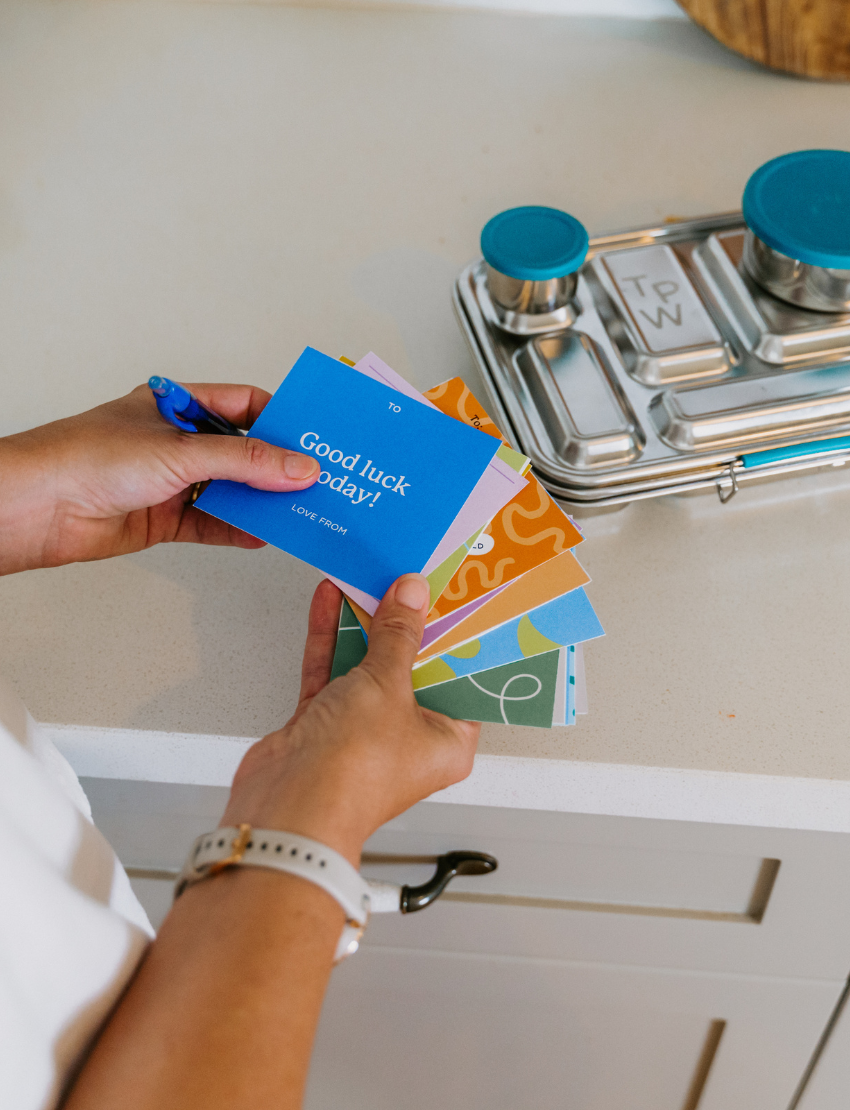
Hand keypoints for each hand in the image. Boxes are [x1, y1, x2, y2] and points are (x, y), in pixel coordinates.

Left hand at [0, 383, 319, 574]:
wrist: (39, 507)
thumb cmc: (88, 457)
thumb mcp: (181, 450)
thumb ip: (245, 461)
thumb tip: (298, 467)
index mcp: (177, 405)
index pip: (243, 405)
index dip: (280, 421)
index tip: (313, 439)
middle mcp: (176, 441)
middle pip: (241, 451)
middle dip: (277, 467)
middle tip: (317, 480)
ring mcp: (170, 481)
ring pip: (230, 490)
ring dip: (261, 501)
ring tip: (300, 510)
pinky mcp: (163, 518)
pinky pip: (212, 523)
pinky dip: (238, 529)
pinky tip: (263, 534)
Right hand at [221, 575, 480, 864]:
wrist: (287, 809)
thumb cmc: (351, 774)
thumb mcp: (388, 687)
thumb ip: (398, 636)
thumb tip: (411, 596)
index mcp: (447, 741)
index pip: (461, 678)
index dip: (458, 636)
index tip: (455, 598)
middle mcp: (407, 738)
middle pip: (413, 667)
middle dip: (408, 623)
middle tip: (411, 580)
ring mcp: (362, 730)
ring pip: (368, 665)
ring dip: (365, 625)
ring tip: (370, 580)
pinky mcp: (323, 725)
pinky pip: (332, 671)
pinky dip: (331, 637)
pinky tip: (332, 601)